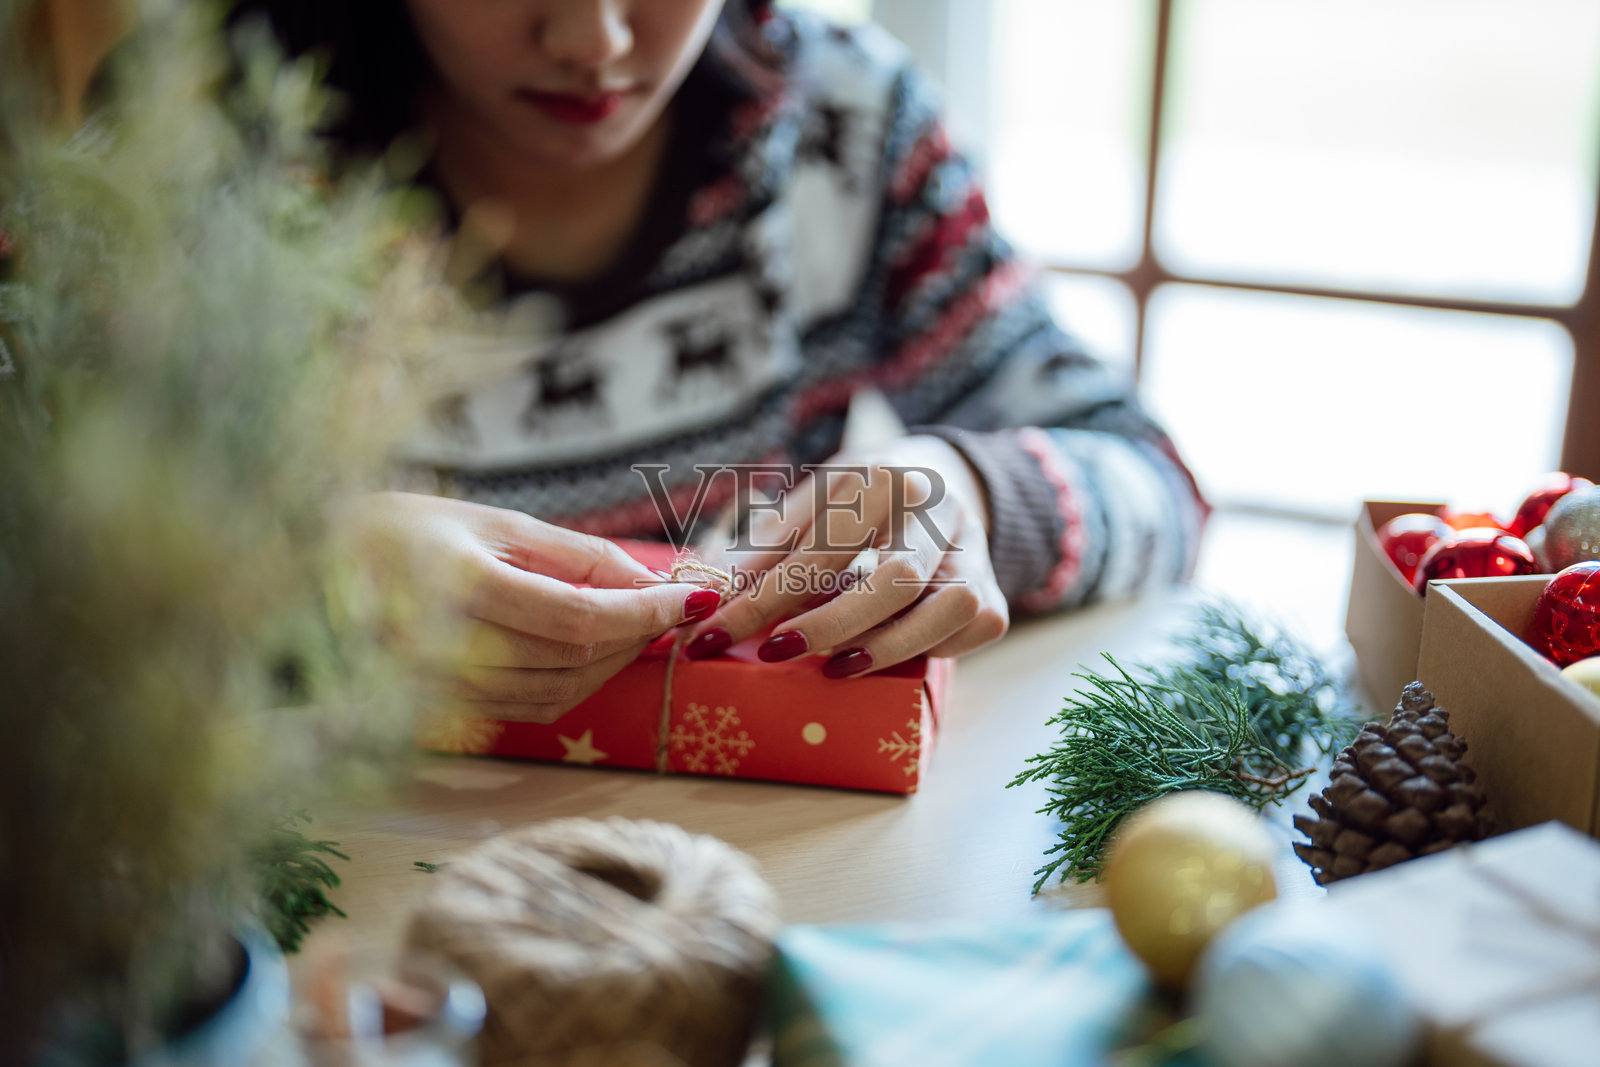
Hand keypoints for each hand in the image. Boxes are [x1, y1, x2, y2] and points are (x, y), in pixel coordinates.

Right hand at [339, 492, 718, 721]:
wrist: (309, 567)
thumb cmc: (405, 529)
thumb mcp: (493, 522)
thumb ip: (577, 557)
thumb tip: (653, 583)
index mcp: (456, 580)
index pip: (575, 616)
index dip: (642, 612)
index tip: (691, 597)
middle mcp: (439, 641)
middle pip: (571, 658)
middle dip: (636, 637)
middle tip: (673, 609)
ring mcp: (430, 685)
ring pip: (554, 693)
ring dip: (611, 665)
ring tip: (640, 628)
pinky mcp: (432, 710)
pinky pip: (523, 709)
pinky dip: (571, 685)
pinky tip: (592, 655)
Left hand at [684, 436, 1007, 675]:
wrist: (945, 478)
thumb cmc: (864, 497)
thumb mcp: (815, 501)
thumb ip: (770, 545)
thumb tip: (712, 592)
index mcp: (885, 480)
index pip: (820, 549)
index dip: (762, 599)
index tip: (714, 634)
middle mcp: (940, 512)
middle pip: (896, 578)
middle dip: (830, 624)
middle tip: (775, 653)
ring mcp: (975, 552)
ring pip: (950, 607)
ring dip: (889, 646)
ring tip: (836, 666)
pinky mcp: (996, 591)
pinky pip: (974, 629)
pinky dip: (932, 650)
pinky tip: (888, 653)